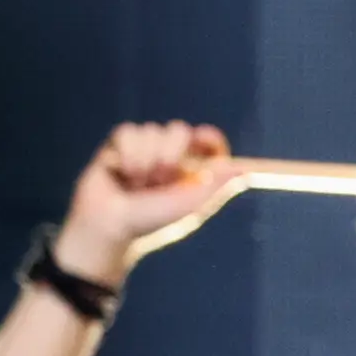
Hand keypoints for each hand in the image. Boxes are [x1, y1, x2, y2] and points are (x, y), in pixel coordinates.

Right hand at [59, 122, 240, 279]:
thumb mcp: (191, 204)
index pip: (208, 141)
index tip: (202, 139)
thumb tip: (245, 170)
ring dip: (145, 160)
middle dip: (169, 155)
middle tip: (159, 182)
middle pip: (178, 130)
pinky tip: (121, 173)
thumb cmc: (153, 220)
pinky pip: (128, 131)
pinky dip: (126, 154)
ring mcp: (144, 148)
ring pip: (151, 130)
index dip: (207, 137)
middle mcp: (170, 155)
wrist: (111, 225)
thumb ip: (218, 182)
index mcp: (192, 169)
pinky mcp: (118, 144)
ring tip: (138, 183)